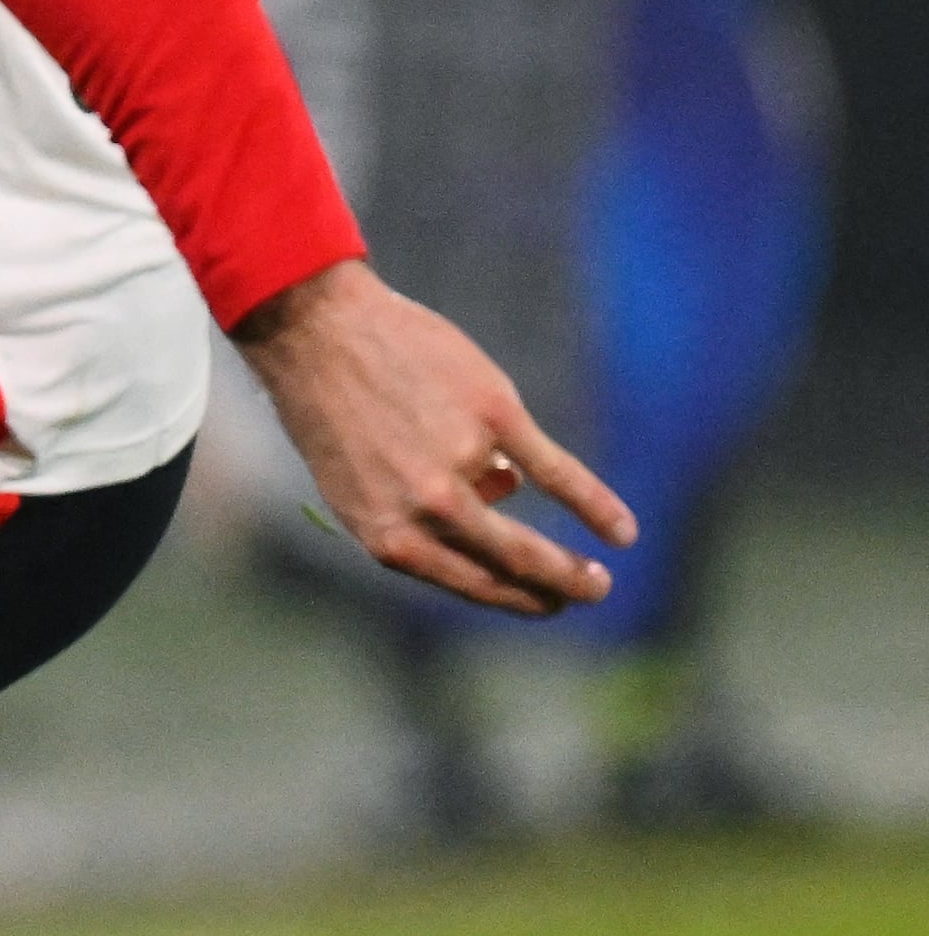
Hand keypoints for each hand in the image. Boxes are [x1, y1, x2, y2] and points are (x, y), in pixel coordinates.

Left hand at [236, 259, 632, 616]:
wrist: (313, 327)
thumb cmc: (328, 401)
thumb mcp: (352, 478)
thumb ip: (412, 505)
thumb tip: (499, 494)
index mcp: (385, 533)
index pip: (465, 584)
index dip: (512, 601)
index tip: (546, 608)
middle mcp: (425, 509)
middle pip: (507, 568)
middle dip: (552, 592)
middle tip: (587, 596)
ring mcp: (461, 463)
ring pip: (528, 530)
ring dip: (569, 567)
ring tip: (599, 576)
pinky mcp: (492, 415)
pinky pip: (558, 474)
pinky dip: (596, 505)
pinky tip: (622, 532)